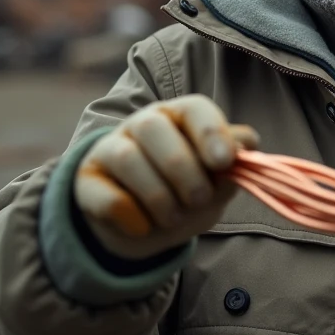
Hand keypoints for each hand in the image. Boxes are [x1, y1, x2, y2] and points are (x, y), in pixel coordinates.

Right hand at [74, 94, 258, 259]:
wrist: (140, 226)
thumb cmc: (185, 194)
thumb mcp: (214, 184)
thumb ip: (231, 165)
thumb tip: (247, 142)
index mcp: (180, 117)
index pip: (194, 108)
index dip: (211, 132)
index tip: (224, 162)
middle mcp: (143, 124)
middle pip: (155, 128)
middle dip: (183, 170)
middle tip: (198, 199)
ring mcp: (110, 148)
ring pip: (128, 159)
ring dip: (159, 197)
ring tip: (174, 218)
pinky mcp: (87, 181)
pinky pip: (108, 196)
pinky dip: (132, 218)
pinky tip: (144, 227)